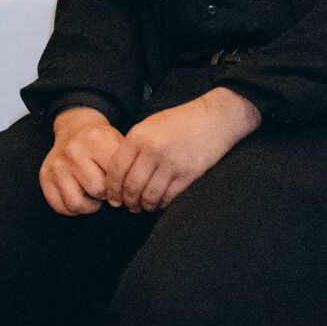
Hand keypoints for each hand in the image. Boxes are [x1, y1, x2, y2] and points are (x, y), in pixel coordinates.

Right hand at [39, 107, 124, 215]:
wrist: (75, 129)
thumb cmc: (101, 143)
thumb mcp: (119, 144)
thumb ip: (128, 165)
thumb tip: (138, 194)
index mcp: (97, 140)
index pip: (116, 178)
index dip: (123, 188)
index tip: (124, 188)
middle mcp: (74, 150)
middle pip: (98, 190)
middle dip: (107, 195)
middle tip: (108, 190)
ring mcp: (57, 164)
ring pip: (77, 203)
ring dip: (89, 205)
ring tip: (94, 196)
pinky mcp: (44, 176)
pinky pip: (60, 206)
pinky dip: (72, 209)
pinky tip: (79, 197)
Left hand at [111, 88, 260, 211]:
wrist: (214, 118)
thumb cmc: (180, 122)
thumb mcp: (150, 125)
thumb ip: (134, 145)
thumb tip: (118, 172)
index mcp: (139, 136)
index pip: (117, 169)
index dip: (112, 188)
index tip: (113, 199)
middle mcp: (153, 149)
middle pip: (131, 185)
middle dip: (128, 201)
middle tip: (129, 207)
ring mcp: (171, 162)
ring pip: (149, 195)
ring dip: (145, 206)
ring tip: (144, 207)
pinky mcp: (189, 173)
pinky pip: (169, 197)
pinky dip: (162, 204)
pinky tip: (161, 203)